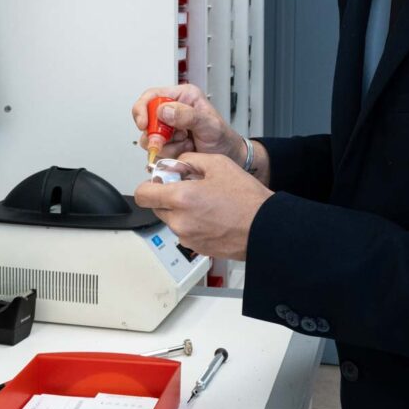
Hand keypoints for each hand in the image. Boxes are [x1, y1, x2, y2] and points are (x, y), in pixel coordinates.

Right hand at [132, 84, 245, 164]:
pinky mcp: (167, 144)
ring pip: (150, 138)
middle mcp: (173, 110)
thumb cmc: (223, 138)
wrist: (228, 157)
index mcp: (183, 97)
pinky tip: (184, 151)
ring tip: (186, 144)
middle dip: (156, 133)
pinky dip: (169, 154)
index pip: (152, 96)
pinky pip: (156, 150)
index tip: (144, 124)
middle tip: (171, 140)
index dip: (143, 109)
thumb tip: (164, 111)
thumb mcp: (209, 124)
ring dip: (167, 145)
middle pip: (147, 119)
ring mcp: (169, 128)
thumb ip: (188, 115)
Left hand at [134, 152, 272, 260]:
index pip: (143, 195)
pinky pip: (185, 232)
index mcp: (181, 198)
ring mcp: (187, 237)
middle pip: (157, 207)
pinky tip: (213, 216)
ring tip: (207, 203)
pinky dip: (193, 224)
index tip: (161, 182)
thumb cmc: (246, 199)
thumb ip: (189, 160)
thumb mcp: (218, 164)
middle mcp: (179, 221)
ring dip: (181, 211)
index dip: (149, 186)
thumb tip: (176, 165)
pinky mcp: (196, 247)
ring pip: (172, 220)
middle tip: (190, 188)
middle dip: (168, 197)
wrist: (265, 227)